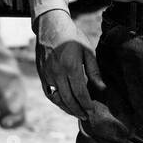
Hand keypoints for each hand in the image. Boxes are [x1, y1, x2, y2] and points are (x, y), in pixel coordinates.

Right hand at [35, 11, 126, 137]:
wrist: (50, 26)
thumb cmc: (72, 37)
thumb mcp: (87, 50)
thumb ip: (94, 71)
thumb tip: (102, 88)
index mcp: (70, 66)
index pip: (79, 93)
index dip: (86, 104)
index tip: (92, 111)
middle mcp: (57, 72)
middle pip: (68, 99)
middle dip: (78, 110)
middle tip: (86, 116)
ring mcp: (47, 74)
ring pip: (57, 98)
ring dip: (66, 108)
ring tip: (76, 113)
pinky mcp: (41, 74)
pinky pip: (48, 93)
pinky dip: (57, 101)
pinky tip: (64, 104)